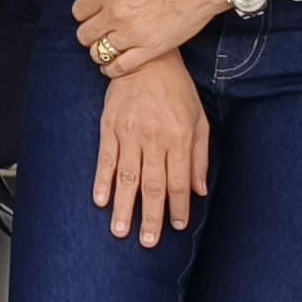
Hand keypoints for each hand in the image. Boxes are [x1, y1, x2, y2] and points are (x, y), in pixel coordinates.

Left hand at [71, 0, 224, 69]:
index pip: (79, 11)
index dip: (84, 14)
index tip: (92, 15)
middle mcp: (116, 13)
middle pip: (85, 34)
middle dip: (89, 33)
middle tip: (100, 32)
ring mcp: (132, 33)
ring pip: (99, 52)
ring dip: (99, 51)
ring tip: (107, 47)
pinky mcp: (150, 49)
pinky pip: (119, 67)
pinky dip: (112, 68)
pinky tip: (114, 64)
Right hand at [92, 51, 210, 245]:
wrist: (146, 60)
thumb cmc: (176, 90)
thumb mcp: (198, 120)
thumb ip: (199, 156)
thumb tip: (200, 190)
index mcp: (178, 138)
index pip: (179, 181)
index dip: (178, 206)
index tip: (177, 226)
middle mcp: (154, 139)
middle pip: (152, 185)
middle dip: (151, 217)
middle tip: (148, 242)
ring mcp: (129, 133)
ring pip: (126, 177)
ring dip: (124, 207)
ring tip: (120, 231)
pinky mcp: (109, 127)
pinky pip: (105, 159)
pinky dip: (102, 181)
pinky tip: (101, 200)